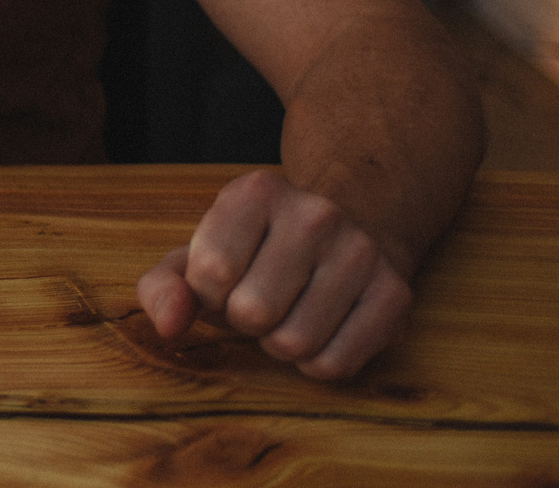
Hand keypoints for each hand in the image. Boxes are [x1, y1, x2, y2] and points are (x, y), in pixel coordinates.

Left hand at [139, 167, 413, 379]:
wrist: (348, 230)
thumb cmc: (256, 252)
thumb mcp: (199, 253)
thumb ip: (164, 286)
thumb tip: (168, 325)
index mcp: (256, 191)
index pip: (210, 272)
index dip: (210, 293)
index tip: (227, 277)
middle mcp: (315, 213)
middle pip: (252, 312)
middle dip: (245, 320)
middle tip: (261, 298)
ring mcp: (360, 251)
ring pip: (293, 344)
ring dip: (279, 344)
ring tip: (290, 311)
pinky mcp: (394, 294)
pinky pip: (334, 365)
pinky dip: (316, 363)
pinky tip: (321, 328)